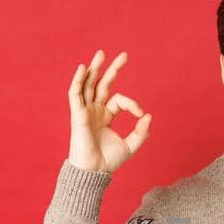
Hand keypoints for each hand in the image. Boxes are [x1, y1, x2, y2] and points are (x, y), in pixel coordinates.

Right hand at [66, 49, 151, 172]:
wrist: (94, 171)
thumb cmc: (109, 161)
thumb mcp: (130, 145)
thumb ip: (141, 132)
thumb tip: (149, 116)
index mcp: (105, 116)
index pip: (120, 100)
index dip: (132, 104)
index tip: (141, 115)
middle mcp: (94, 110)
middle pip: (102, 84)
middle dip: (113, 69)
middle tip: (125, 55)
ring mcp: (85, 111)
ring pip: (88, 84)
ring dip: (94, 68)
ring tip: (102, 53)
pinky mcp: (77, 114)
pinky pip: (75, 94)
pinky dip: (77, 80)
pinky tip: (83, 68)